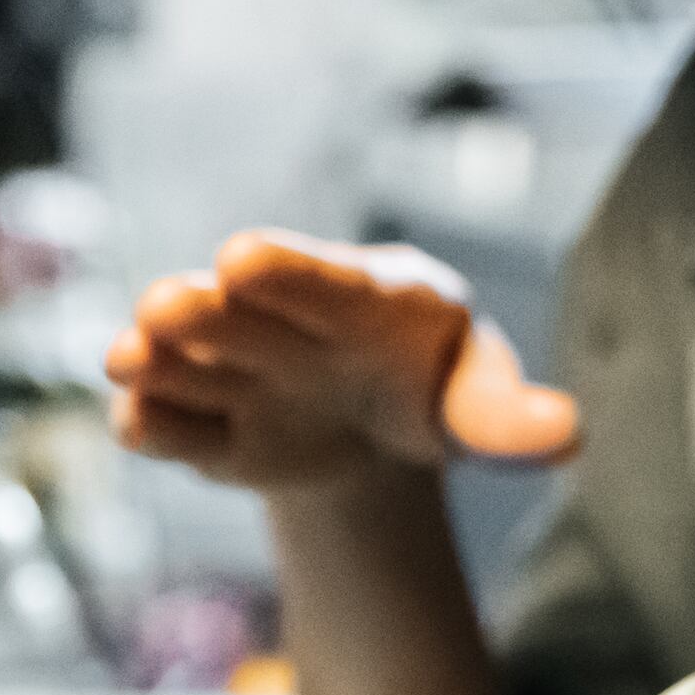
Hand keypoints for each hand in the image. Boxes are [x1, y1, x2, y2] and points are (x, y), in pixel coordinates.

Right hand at [103, 232, 578, 498]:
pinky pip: (176, 423)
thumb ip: (507, 417)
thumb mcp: (477, 397)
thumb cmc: (434, 385)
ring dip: (158, 360)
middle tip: (166, 307)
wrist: (377, 427)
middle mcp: (288, 326)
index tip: (244, 259)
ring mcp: (241, 375)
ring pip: (191, 361)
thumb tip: (566, 434)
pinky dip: (155, 423)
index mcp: (363, 299)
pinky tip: (136, 421)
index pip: (322, 280)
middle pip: (239, 314)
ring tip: (128, 358)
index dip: (285, 272)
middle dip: (202, 311)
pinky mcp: (212, 429)